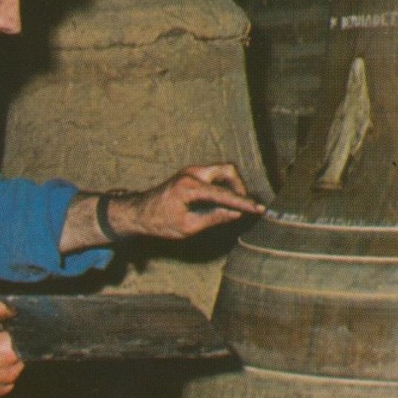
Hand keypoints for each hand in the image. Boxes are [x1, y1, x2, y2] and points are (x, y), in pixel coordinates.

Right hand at [0, 299, 22, 397]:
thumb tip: (8, 310)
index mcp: (7, 349)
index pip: (21, 334)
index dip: (8, 330)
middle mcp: (10, 370)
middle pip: (19, 352)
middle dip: (6, 346)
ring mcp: (4, 386)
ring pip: (12, 368)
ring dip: (2, 362)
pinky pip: (3, 382)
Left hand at [110, 164, 266, 240]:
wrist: (138, 212)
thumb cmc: (160, 222)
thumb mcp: (188, 227)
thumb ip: (214, 218)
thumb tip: (236, 213)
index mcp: (190, 187)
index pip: (224, 194)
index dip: (244, 203)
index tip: (259, 209)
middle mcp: (192, 174)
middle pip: (228, 170)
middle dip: (240, 186)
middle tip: (244, 205)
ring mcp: (192, 171)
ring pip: (223, 170)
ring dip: (233, 185)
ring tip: (235, 205)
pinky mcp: (191, 174)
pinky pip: (215, 175)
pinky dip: (224, 185)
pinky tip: (224, 201)